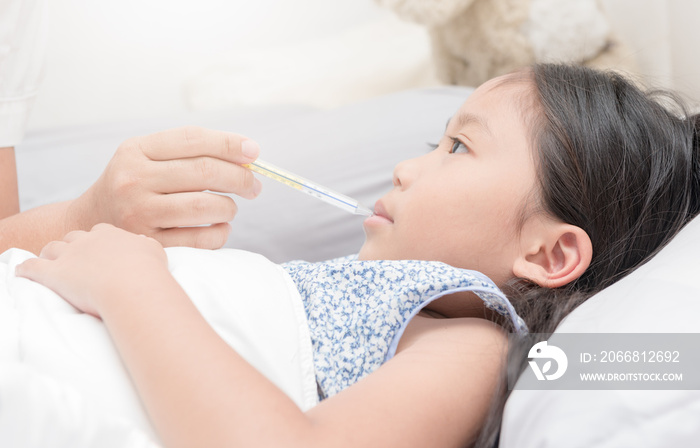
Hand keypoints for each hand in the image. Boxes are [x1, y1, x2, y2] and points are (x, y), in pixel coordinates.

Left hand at [15, 223, 168, 316]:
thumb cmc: (148, 272)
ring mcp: (69, 255)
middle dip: (72, 244)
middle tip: (74, 255)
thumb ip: (147, 246)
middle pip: (74, 236)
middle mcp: (87, 240)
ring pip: (52, 247)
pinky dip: (25, 268)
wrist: (133, 286)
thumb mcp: (155, 252)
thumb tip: (144, 244)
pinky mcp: (53, 273)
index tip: (99, 246)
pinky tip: (21, 271)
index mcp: (111, 234)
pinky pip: (32, 267)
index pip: (100, 230)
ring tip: (48, 260)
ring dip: (49, 253)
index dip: (97, 239)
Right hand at [67, 127, 261, 248]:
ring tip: (230, 208)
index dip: (229, 143)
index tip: (254, 151)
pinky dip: (220, 233)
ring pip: (206, 206)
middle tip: (253, 187)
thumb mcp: (146, 157)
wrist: (89, 225)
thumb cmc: (133, 186)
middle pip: (204, 171)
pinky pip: (201, 239)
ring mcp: (139, 214)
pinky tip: (219, 227)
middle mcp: (133, 180)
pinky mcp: (150, 245)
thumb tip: (249, 153)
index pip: (192, 139)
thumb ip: (190, 151)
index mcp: (135, 150)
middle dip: (240, 178)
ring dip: (230, 207)